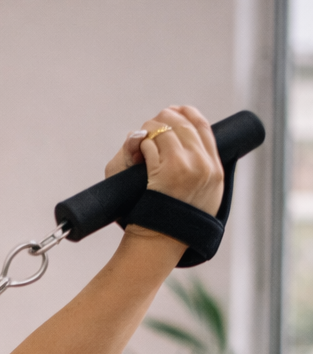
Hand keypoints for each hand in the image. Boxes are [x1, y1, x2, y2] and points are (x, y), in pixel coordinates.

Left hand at [104, 105, 223, 216]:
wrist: (160, 242)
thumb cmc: (174, 222)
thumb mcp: (201, 196)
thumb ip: (199, 167)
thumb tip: (184, 137)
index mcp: (215, 169)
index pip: (203, 126)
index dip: (187, 113)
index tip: (175, 111)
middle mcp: (204, 165)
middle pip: (182, 123)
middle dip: (163, 120)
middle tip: (150, 127)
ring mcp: (186, 166)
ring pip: (164, 130)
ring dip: (148, 131)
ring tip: (141, 142)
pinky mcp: (166, 171)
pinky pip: (150, 145)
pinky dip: (141, 145)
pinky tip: (138, 154)